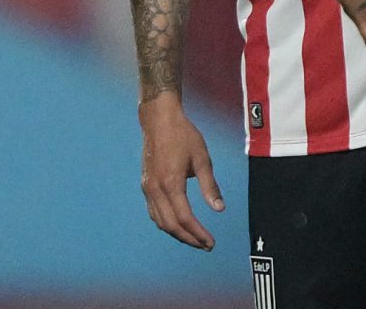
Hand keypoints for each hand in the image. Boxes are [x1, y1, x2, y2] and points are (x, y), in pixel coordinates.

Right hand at [137, 93, 224, 250]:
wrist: (158, 119)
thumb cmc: (183, 135)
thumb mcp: (202, 157)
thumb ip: (209, 185)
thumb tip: (219, 209)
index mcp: (171, 183)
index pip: (185, 218)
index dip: (198, 233)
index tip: (211, 242)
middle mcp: (156, 188)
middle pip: (170, 225)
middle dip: (189, 239)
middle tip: (206, 245)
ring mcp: (148, 187)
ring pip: (160, 221)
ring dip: (177, 233)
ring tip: (194, 238)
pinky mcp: (146, 184)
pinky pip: (154, 212)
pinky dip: (166, 223)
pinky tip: (178, 224)